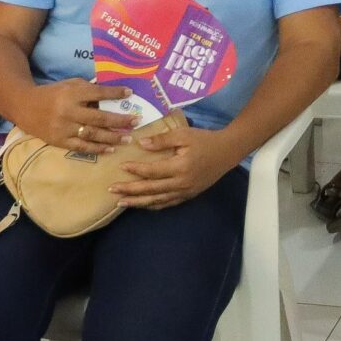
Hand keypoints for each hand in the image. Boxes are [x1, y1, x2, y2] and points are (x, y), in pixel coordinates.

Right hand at [16, 78, 133, 154]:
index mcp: (71, 94)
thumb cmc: (54, 94)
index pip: (97, 93)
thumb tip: (114, 94)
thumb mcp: (70, 85)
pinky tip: (111, 149)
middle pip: (98, 117)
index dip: (114, 93)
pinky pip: (82, 147)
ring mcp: (64, 128)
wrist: (25, 107)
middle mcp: (68, 111)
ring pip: (92, 134)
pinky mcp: (60, 141)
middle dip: (119, 120)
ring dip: (112, 137)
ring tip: (128, 138)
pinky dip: (98, 148)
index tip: (130, 93)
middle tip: (136, 121)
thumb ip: (89, 89)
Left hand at [112, 117, 236, 209]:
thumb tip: (141, 144)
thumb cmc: (205, 140)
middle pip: (151, 189)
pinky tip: (142, 204)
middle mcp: (181, 183)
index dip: (136, 170)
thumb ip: (162, 140)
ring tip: (121, 202)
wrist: (227, 152)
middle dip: (130, 190)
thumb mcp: (184, 134)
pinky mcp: (189, 195)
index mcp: (180, 166)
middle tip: (112, 190)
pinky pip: (168, 203)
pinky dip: (153, 205)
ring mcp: (185, 192)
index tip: (121, 167)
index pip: (152, 171)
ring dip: (138, 202)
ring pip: (157, 200)